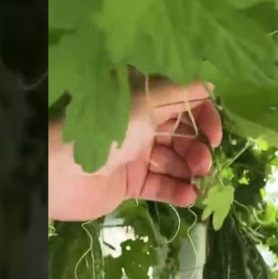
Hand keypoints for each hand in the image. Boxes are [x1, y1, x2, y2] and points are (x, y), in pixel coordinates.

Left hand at [48, 78, 222, 221]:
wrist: (61, 173)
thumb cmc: (104, 131)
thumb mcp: (145, 102)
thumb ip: (182, 90)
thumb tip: (212, 81)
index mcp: (144, 99)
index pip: (186, 103)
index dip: (205, 117)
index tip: (216, 135)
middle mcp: (142, 124)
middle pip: (184, 135)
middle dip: (198, 148)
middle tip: (203, 164)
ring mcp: (137, 155)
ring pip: (175, 162)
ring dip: (191, 171)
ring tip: (197, 180)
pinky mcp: (131, 183)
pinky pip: (161, 186)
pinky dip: (177, 191)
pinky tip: (189, 197)